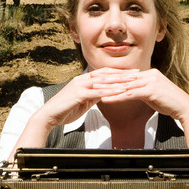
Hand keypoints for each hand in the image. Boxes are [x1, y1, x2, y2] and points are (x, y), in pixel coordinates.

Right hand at [9, 68, 139, 157]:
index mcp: (83, 80)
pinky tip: (121, 91)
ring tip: (133, 81)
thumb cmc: (65, 110)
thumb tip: (103, 95)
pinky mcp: (79, 93)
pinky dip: (111, 91)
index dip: (118, 73)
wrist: (50, 115)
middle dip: (123, 74)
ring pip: (104, 81)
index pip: (103, 73)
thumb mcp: (82, 102)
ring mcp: (80, 85)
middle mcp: (82, 79)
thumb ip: (92, 96)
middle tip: (138, 73)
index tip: (131, 73)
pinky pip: (98, 91)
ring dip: (120, 81)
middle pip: (106, 74)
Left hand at [92, 68, 188, 146]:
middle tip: (91, 79)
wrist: (184, 108)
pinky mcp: (150, 90)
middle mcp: (149, 74)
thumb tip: (130, 91)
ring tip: (94, 89)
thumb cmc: (168, 103)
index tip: (98, 76)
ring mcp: (150, 81)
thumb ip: (141, 90)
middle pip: (123, 77)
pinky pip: (130, 94)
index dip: (111, 75)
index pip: (126, 74)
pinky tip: (105, 99)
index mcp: (149, 73)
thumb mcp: (152, 94)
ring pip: (124, 84)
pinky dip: (116, 97)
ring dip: (108, 87)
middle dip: (106, 78)